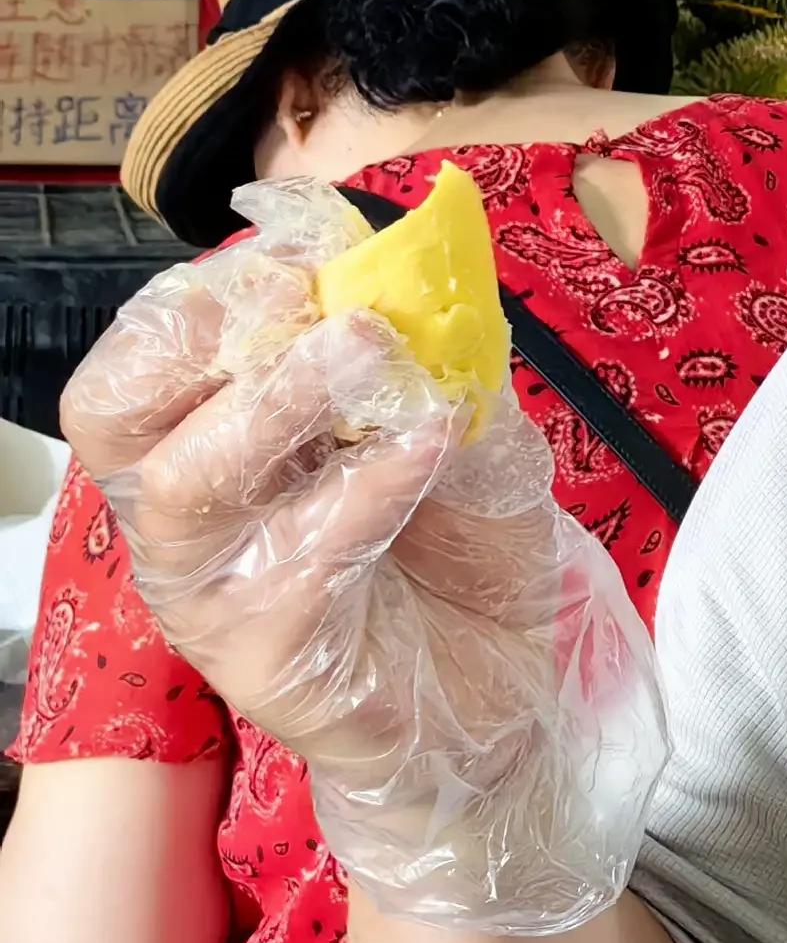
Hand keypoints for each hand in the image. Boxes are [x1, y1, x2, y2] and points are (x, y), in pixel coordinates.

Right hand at [61, 248, 663, 931]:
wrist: (514, 688)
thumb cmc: (464, 545)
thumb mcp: (459, 418)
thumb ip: (431, 348)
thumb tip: (416, 261)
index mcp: (208, 441)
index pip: (140, 355)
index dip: (205, 291)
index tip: (300, 254)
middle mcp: (186, 518)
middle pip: (114, 414)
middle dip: (209, 337)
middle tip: (321, 303)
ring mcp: (215, 594)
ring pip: (186, 485)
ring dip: (279, 401)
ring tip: (371, 354)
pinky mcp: (267, 664)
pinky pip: (292, 567)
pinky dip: (362, 490)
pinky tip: (426, 450)